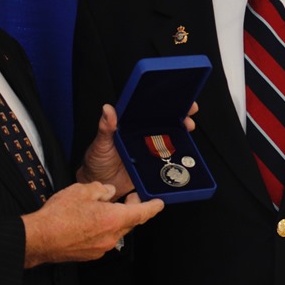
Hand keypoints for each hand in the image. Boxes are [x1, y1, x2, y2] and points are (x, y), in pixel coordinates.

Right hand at [21, 181, 163, 267]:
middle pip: (130, 222)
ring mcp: (101, 247)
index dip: (153, 207)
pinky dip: (104, 228)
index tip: (159, 204)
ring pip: (116, 230)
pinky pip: (104, 238)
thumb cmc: (58, 216)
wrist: (40, 238)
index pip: (142, 213)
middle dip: (132, 209)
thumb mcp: (82, 190)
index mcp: (113, 218)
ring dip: (115, 218)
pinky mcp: (91, 254)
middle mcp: (111, 236)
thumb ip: (100, 189)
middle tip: (130, 198)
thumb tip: (108, 191)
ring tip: (104, 206)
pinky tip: (91, 220)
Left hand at [77, 102, 199, 198]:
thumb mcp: (100, 143)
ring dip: (181, 139)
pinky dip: (176, 161)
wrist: (99, 186)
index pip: (150, 111)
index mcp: (131, 127)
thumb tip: (108, 109)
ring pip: (169, 143)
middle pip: (164, 125)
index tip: (177, 99)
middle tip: (188, 118)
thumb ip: (105, 128)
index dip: (165, 104)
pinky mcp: (152, 168)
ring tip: (188, 135)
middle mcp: (142, 137)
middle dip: (180, 118)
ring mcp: (149, 152)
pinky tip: (182, 160)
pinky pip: (167, 163)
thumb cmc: (96, 161)